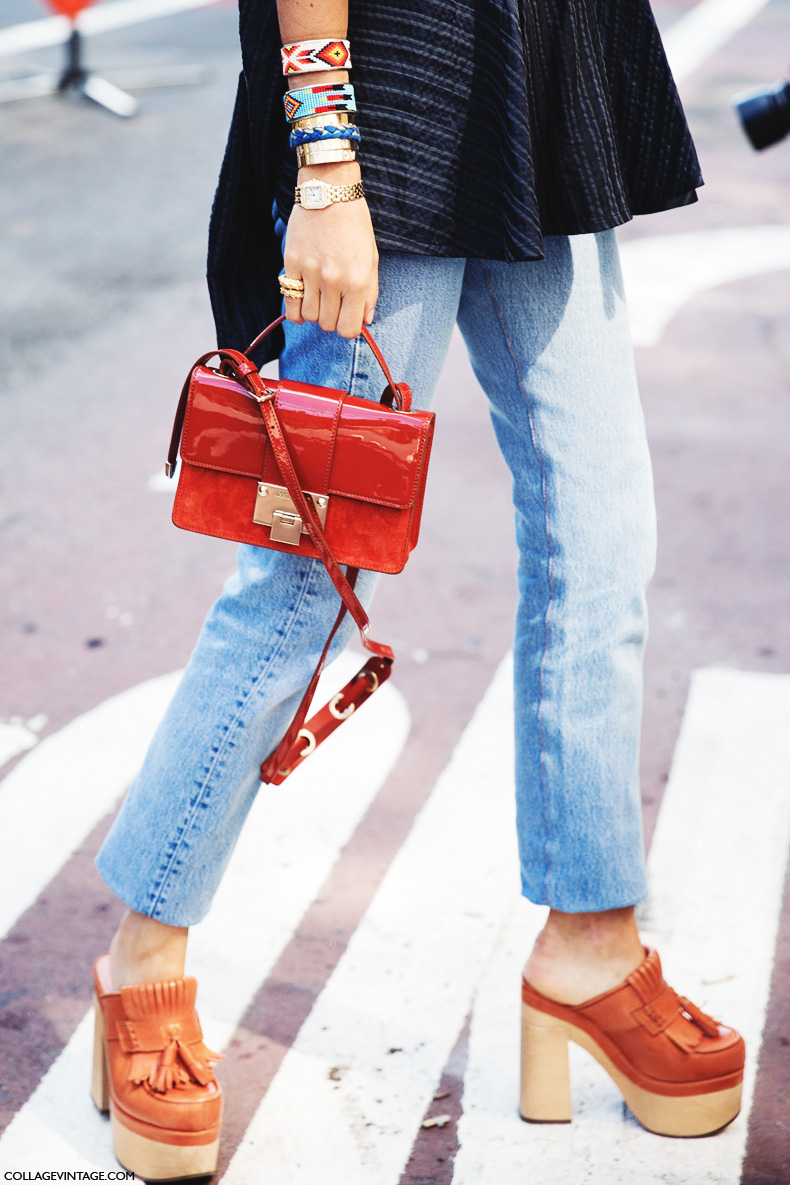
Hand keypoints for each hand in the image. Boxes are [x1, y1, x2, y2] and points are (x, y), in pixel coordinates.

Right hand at [283, 162, 378, 337]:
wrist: (330, 194)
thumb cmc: (355, 226)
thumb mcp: (371, 259)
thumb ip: (370, 293)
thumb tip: (365, 320)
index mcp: (357, 281)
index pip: (348, 330)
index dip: (348, 328)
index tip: (347, 318)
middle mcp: (333, 281)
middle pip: (327, 325)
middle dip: (332, 319)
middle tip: (334, 304)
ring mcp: (310, 273)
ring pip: (309, 316)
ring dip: (314, 312)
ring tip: (319, 298)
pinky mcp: (292, 264)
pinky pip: (290, 303)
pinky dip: (295, 310)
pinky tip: (302, 302)